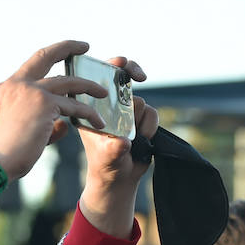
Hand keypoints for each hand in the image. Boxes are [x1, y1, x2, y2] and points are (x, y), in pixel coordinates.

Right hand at [0, 40, 111, 180]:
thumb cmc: (4, 155)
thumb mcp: (19, 130)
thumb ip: (43, 121)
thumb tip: (64, 123)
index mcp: (5, 88)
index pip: (30, 67)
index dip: (47, 58)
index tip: (61, 53)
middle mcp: (16, 84)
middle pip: (46, 56)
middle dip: (68, 47)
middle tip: (84, 46)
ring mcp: (31, 91)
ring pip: (68, 82)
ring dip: (88, 86)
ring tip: (103, 93)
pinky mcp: (44, 103)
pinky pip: (74, 106)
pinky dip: (89, 114)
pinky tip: (99, 123)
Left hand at [79, 58, 159, 237]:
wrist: (119, 178)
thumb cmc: (105, 165)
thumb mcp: (106, 157)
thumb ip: (114, 148)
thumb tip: (124, 142)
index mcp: (92, 107)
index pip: (98, 77)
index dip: (109, 66)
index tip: (121, 65)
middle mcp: (109, 104)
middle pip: (123, 76)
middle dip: (132, 72)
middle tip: (139, 76)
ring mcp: (126, 110)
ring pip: (139, 100)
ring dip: (139, 119)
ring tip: (132, 137)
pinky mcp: (142, 118)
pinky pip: (152, 113)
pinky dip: (150, 126)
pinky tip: (143, 140)